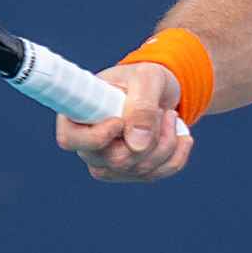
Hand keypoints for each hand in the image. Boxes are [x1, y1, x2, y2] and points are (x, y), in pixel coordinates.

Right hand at [55, 62, 192, 182]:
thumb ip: (141, 107)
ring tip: (170, 116)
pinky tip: (182, 136)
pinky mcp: (131, 172)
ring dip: (166, 142)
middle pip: (115, 160)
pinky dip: (177, 154)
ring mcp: (109, 163)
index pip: (70, 140)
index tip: (119, 121)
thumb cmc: (144, 78)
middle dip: (150, 137)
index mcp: (78, 115)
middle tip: (162, 111)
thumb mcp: (147, 79)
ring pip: (140, 169)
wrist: (160, 91)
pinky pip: (158, 174)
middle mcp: (88, 145)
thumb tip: (137, 145)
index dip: (96, 137)